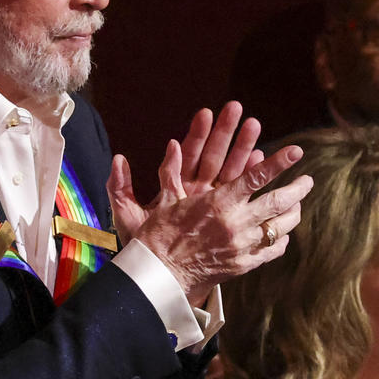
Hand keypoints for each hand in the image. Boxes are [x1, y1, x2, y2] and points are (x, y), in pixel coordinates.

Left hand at [107, 102, 263, 244]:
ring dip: (242, 148)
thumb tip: (118, 159)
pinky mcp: (225, 216)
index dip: (196, 133)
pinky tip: (260, 159)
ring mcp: (213, 203)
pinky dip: (250, 177)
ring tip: (254, 124)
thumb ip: (120, 188)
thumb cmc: (145, 243)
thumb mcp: (127, 215)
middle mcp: (196, 192)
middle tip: (236, 108)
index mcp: (174, 188)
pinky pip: (241, 195)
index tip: (205, 112)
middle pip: (213, 156)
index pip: (187, 154)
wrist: (164, 270)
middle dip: (225, 132)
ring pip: (230, 171)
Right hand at [132, 142, 312, 304]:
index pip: (256, 177)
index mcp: (218, 202)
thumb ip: (173, 172)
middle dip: (298, 189)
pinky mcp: (244, 264)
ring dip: (294, 213)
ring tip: (297, 205)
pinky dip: (281, 240)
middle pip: (278, 202)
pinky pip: (273, 250)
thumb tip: (173, 143)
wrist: (161, 275)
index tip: (297, 151)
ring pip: (281, 226)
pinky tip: (282, 234)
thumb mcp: (166, 200)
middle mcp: (236, 222)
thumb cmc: (160, 235)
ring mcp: (243, 245)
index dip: (279, 162)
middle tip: (308, 180)